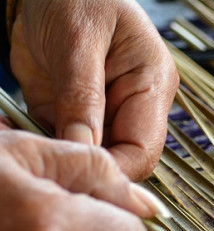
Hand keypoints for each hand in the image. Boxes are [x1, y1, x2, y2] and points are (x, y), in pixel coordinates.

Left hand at [10, 0, 177, 180]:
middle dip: (88, 167)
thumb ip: (82, 97)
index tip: (77, 172)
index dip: (115, 168)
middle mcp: (134, 106)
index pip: (144, 149)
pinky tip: (28, 141)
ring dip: (65, 160)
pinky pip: (66, 144)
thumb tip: (85, 147)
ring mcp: (106, 113)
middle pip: (123, 159)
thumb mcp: (77, 42)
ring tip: (36, 153)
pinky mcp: (77, 115)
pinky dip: (47, 148)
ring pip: (94, 158)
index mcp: (151, 86)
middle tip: (51, 168)